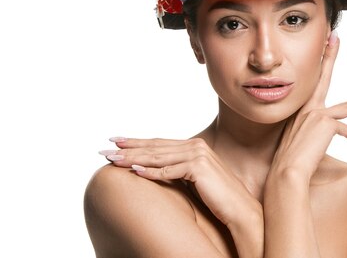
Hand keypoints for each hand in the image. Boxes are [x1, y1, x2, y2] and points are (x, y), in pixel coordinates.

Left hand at [101, 137, 260, 227]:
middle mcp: (196, 146)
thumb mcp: (193, 180)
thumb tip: (152, 168)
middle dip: (128, 148)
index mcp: (195, 146)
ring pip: (157, 157)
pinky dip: (149, 171)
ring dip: (132, 158)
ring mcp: (198, 155)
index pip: (159, 143)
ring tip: (112, 159)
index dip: (136, 142)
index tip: (116, 140)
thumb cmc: (217, 198)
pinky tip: (133, 171)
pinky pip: (168, 171)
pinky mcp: (198, 168)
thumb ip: (177, 170)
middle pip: (155, 147)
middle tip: (104, 148)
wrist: (240, 209)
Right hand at [269, 32, 346, 181]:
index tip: (322, 45)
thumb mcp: (301, 141)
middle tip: (335, 36)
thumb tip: (326, 133)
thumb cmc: (290, 160)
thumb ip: (312, 132)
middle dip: (330, 55)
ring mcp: (317, 114)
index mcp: (301, 110)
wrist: (287, 171)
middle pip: (324, 76)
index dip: (318, 62)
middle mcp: (308, 108)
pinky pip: (346, 129)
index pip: (311, 82)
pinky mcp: (327, 124)